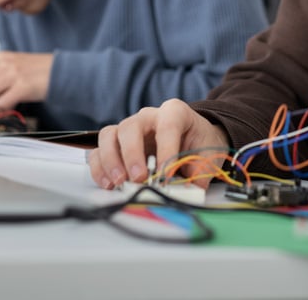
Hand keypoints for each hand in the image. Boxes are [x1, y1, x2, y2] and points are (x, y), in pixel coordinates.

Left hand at [0, 51, 53, 110]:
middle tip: (3, 104)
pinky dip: (7, 109)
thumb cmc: (41, 71)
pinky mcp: (22, 86)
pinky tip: (16, 105)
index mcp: (1, 57)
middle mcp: (5, 63)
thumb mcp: (17, 65)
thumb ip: (1, 74)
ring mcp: (13, 74)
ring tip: (10, 104)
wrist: (63, 71)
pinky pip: (2, 103)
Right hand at [88, 99, 229, 189]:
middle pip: (130, 127)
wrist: (194, 140)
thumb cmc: (199, 145)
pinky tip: (109, 185)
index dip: (166, 150)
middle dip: (132, 155)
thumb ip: (197, 175)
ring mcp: (129, 129)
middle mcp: (148, 116)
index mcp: (175, 112)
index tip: (167, 174)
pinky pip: (99, 152)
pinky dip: (100, 169)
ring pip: (109, 136)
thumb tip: (184, 195)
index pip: (168, 125)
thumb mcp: (208, 156)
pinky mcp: (116, 144)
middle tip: (139, 178)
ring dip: (111, 161)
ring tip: (119, 182)